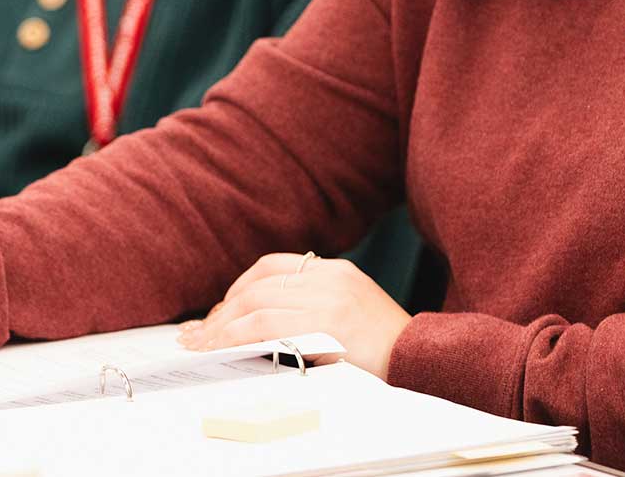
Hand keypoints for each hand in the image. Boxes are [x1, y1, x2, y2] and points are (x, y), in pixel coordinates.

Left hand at [176, 252, 411, 380]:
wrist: (424, 358)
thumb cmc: (387, 348)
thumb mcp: (353, 312)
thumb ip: (316, 307)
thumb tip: (264, 325)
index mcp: (335, 270)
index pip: (272, 266)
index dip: (239, 288)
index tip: (220, 312)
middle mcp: (328, 278)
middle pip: (258, 285)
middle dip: (222, 311)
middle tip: (200, 334)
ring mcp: (327, 299)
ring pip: (256, 305)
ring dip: (221, 327)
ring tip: (201, 346)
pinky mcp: (326, 324)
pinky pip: (267, 327)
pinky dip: (238, 338)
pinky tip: (223, 350)